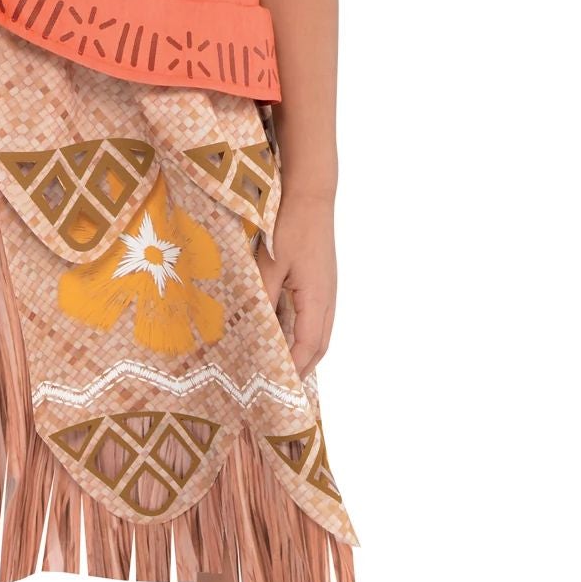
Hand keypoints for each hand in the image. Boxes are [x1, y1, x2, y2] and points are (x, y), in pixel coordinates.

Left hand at [252, 187, 336, 375]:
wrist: (311, 195)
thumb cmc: (290, 225)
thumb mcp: (269, 263)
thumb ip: (262, 297)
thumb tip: (252, 327)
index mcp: (317, 298)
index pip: (308, 345)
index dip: (293, 368)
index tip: (276, 386)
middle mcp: (328, 298)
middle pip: (319, 345)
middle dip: (302, 368)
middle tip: (278, 386)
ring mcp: (328, 290)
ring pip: (320, 333)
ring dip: (304, 352)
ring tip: (281, 366)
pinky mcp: (322, 281)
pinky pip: (317, 317)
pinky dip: (304, 334)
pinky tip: (284, 334)